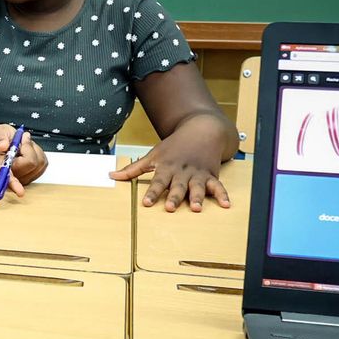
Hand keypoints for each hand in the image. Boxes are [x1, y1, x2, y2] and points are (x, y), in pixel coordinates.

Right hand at [0, 125, 46, 197]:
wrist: (2, 142)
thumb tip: (3, 146)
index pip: (6, 177)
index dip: (13, 184)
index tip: (20, 192)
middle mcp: (10, 176)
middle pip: (29, 164)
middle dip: (27, 147)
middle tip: (19, 139)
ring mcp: (23, 177)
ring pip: (38, 163)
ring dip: (33, 149)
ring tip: (22, 145)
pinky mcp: (34, 174)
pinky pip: (43, 162)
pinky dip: (38, 152)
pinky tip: (28, 150)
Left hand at [110, 120, 230, 211]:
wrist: (201, 130)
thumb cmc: (174, 145)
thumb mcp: (153, 155)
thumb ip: (133, 168)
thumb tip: (112, 176)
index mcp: (167, 168)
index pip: (157, 182)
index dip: (152, 193)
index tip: (147, 203)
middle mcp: (182, 172)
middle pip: (177, 187)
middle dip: (174, 197)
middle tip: (171, 208)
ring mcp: (197, 173)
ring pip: (197, 187)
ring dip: (197, 197)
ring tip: (196, 208)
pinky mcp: (210, 175)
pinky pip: (218, 186)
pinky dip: (223, 195)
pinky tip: (226, 205)